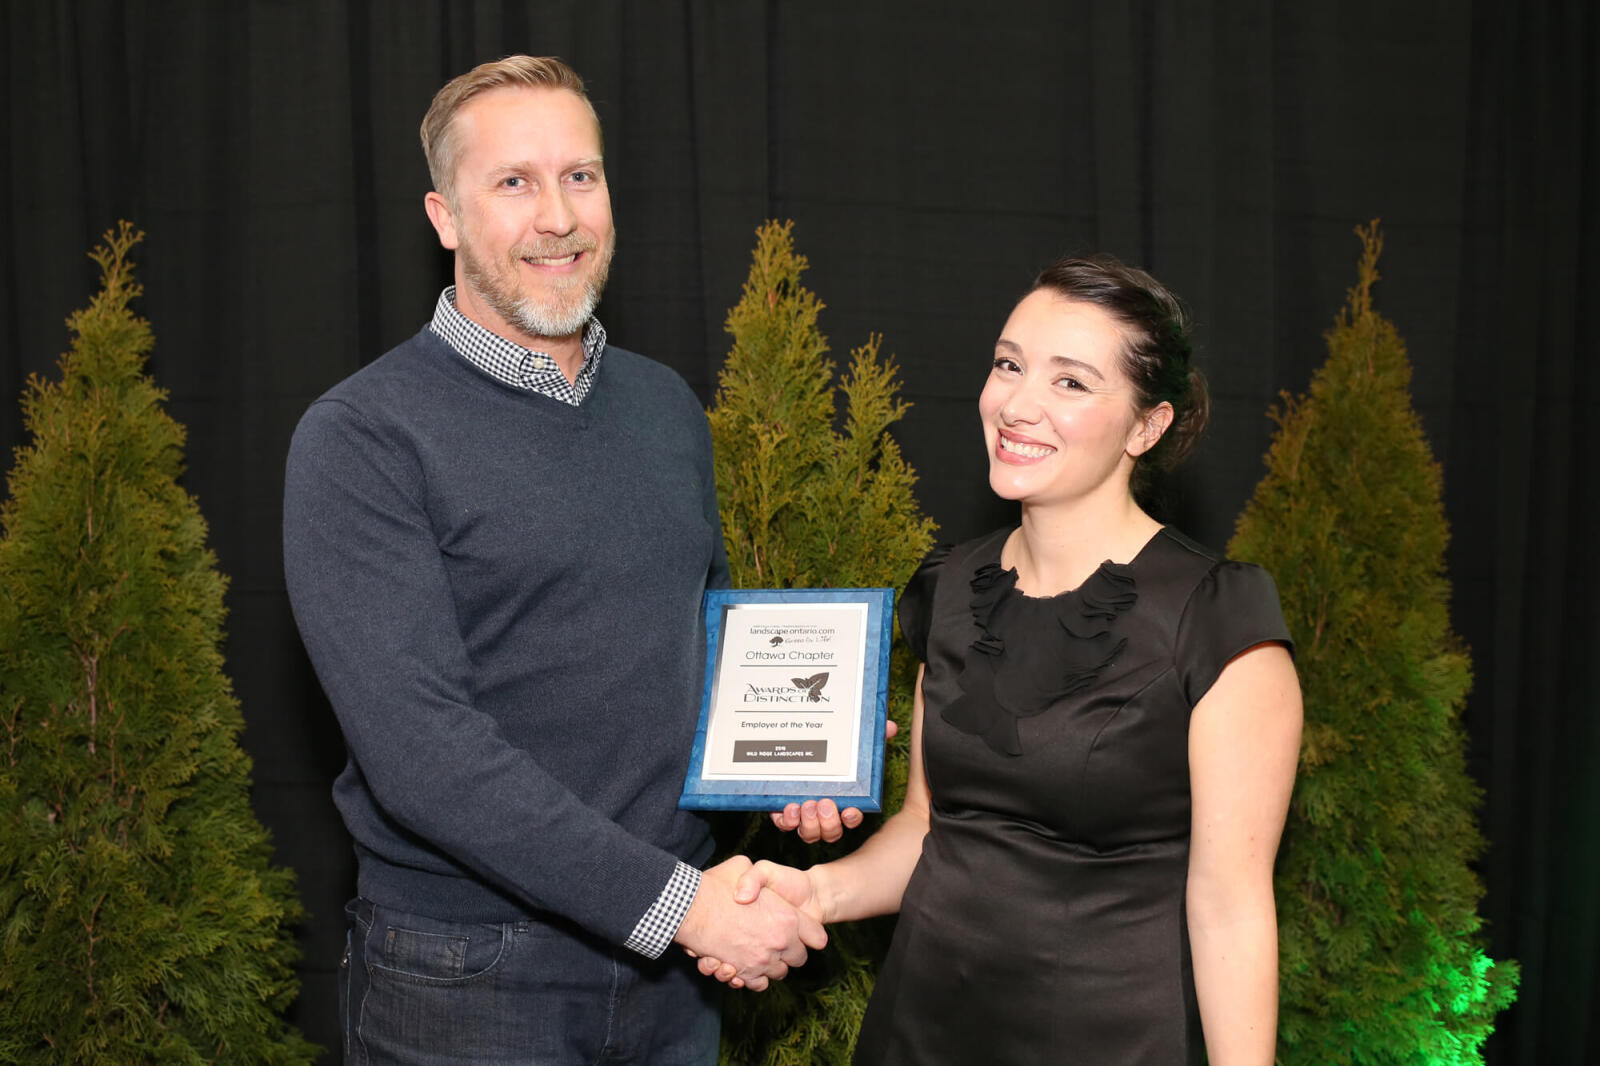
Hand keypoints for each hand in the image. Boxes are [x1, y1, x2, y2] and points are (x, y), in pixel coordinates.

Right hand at [674, 856, 825, 990]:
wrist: (691, 908)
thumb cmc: (717, 885)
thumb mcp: (743, 866)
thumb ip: (756, 876)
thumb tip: (757, 886)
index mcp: (788, 917)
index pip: (817, 937)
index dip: (811, 934)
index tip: (803, 932)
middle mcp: (780, 942)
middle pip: (800, 958)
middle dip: (790, 952)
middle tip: (775, 940)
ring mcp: (763, 960)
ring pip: (779, 973)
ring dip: (771, 965)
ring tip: (757, 952)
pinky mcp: (744, 973)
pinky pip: (758, 983)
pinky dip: (753, 978)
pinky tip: (743, 965)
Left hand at [769, 721, 897, 841]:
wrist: (792, 750)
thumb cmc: (831, 753)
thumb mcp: (852, 742)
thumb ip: (872, 736)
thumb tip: (890, 727)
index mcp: (844, 801)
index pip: (852, 817)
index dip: (852, 818)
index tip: (849, 811)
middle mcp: (825, 813)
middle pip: (832, 831)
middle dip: (829, 823)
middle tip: (824, 803)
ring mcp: (805, 815)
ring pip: (810, 833)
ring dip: (810, 824)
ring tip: (807, 804)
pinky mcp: (784, 812)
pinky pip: (786, 825)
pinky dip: (788, 821)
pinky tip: (790, 808)